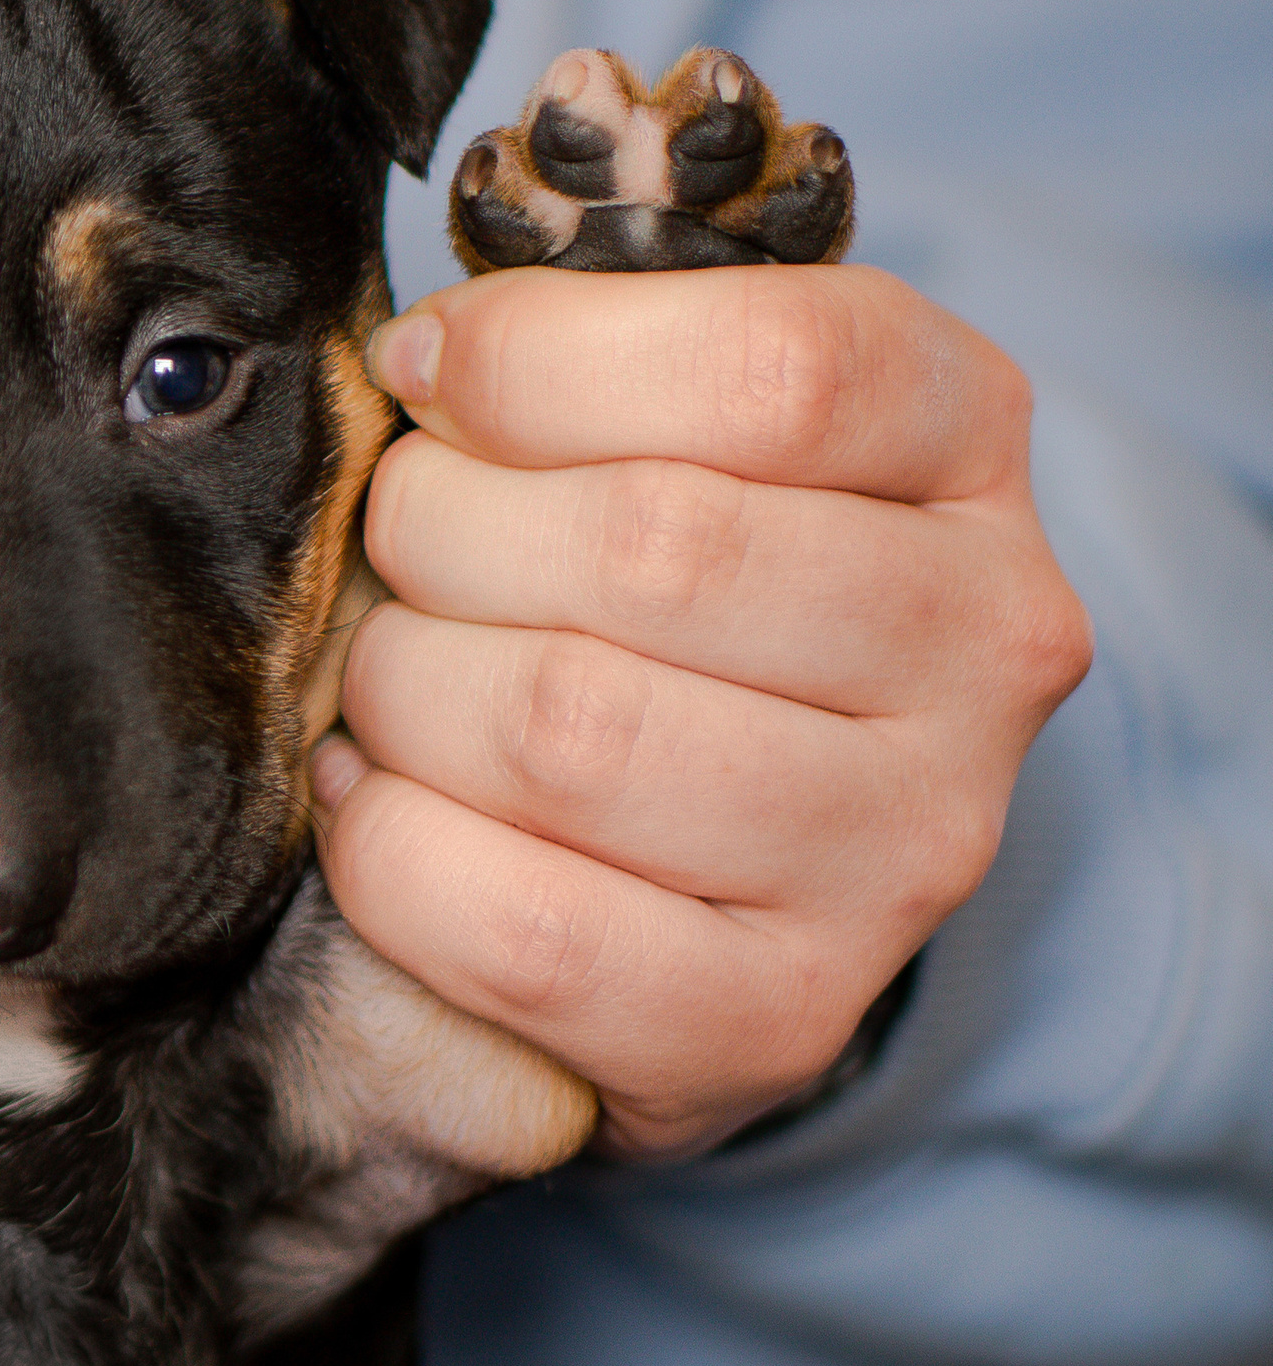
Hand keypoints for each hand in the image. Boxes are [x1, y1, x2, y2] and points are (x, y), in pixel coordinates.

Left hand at [310, 264, 1092, 1160]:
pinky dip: (391, 853)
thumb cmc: (663, 586)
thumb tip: (423, 353)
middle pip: (651, 546)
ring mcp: (905, 853)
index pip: (774, 365)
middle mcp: (983, 648)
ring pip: (570, 735)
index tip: (428, 378)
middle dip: (439, 529)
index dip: (539, 361)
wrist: (719, 862)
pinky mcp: (785, 1020)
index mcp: (965, 439)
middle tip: (396, 547)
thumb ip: (576, 345)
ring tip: (391, 680)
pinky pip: (522, 931)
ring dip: (404, 691)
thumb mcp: (664, 412)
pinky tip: (383, 805)